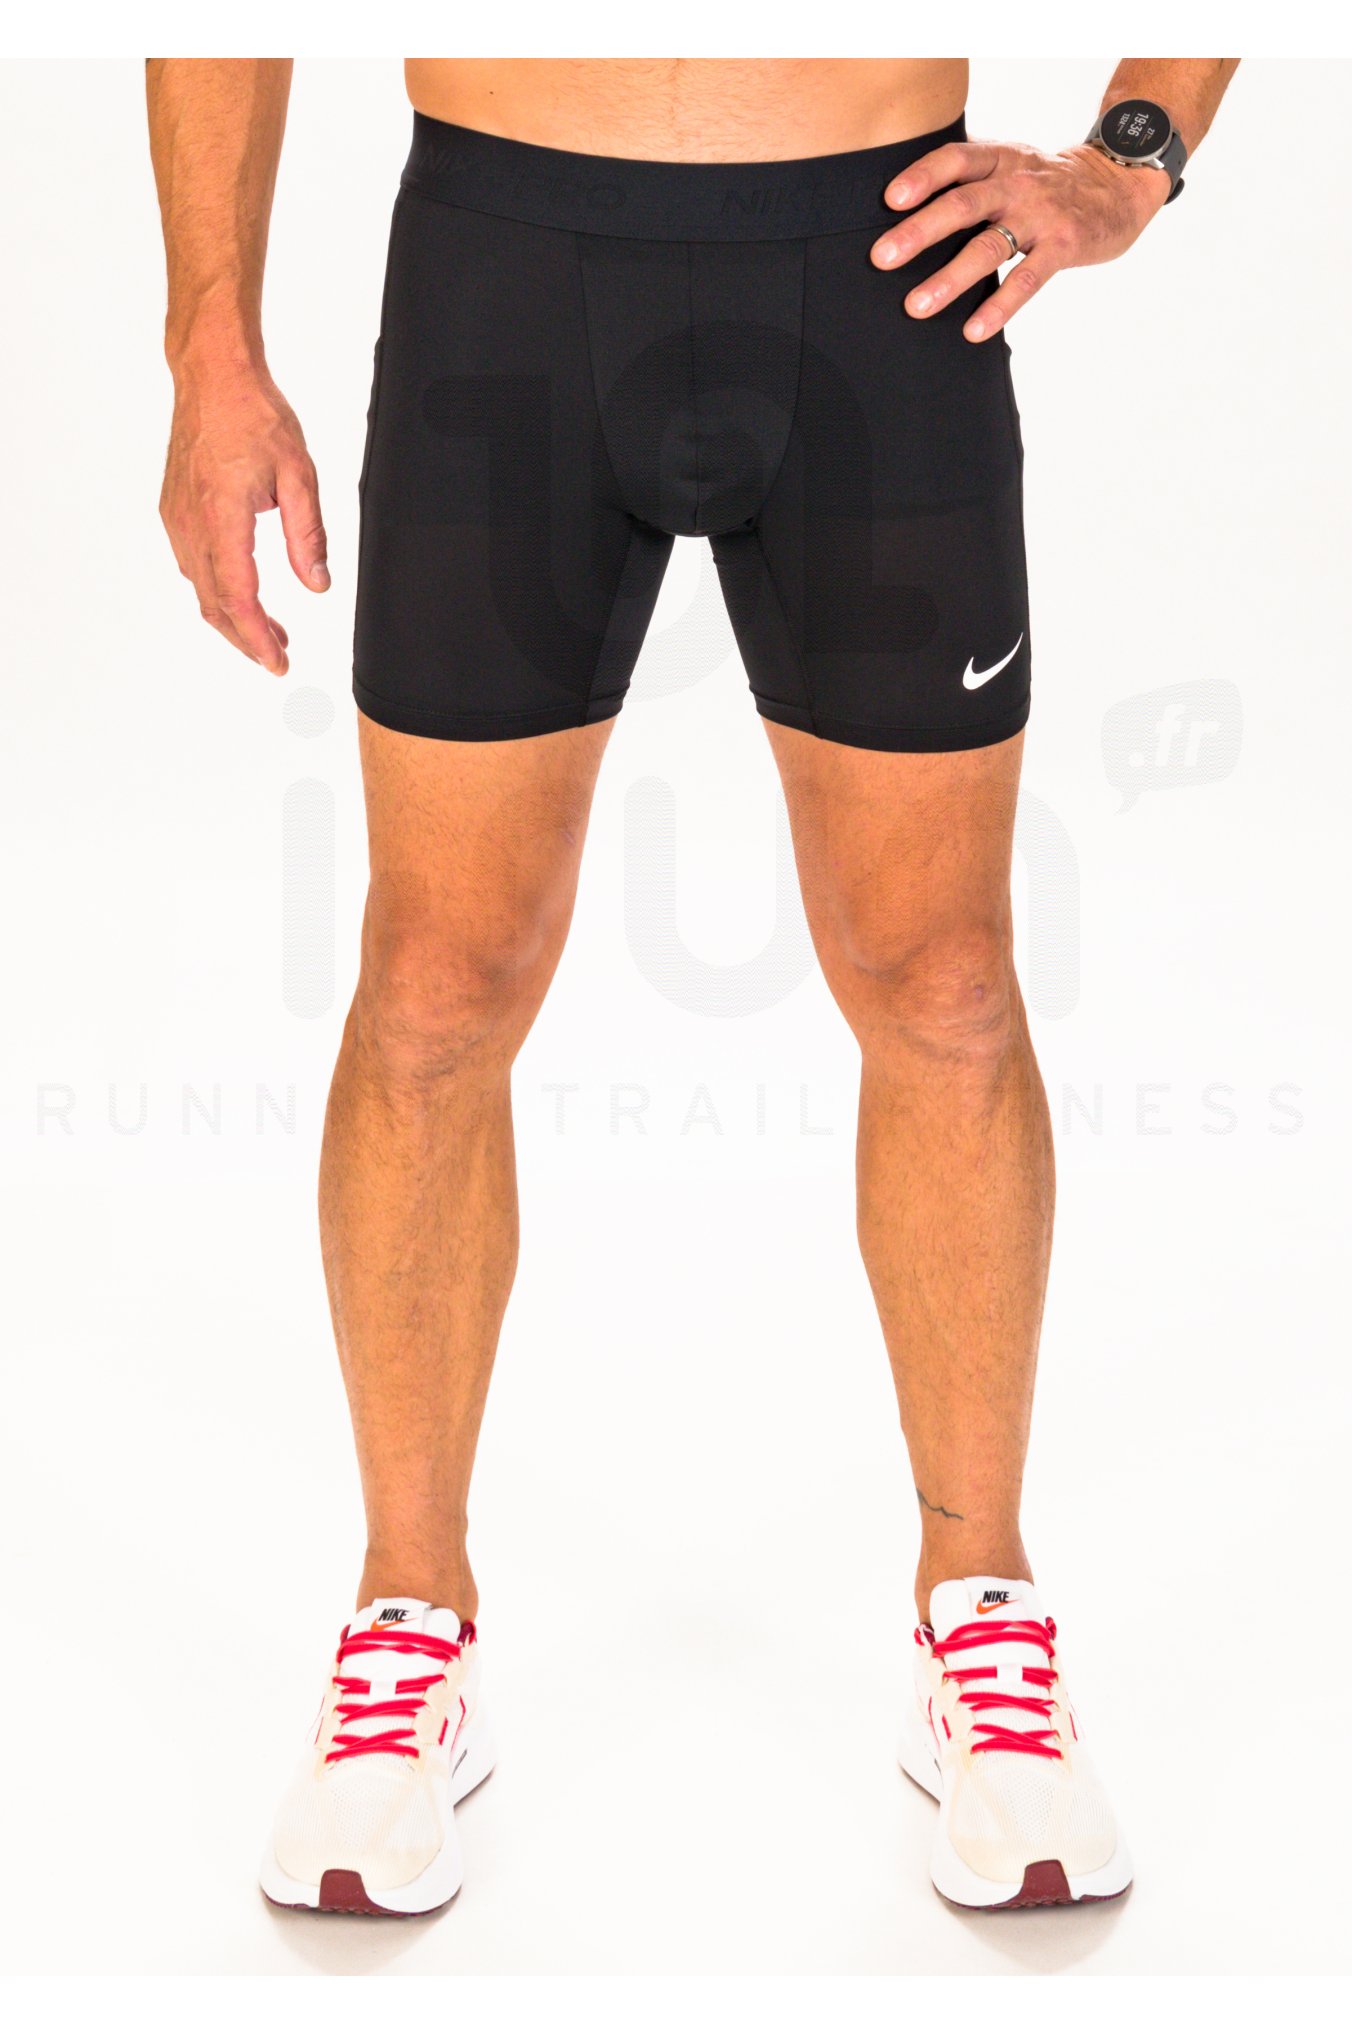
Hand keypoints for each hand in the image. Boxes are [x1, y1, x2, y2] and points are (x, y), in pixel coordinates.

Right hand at [159, 361, 327, 673]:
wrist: (212, 376)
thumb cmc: (254, 415)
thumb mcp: (299, 475)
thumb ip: (308, 536)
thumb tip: (317, 584)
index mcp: (222, 517)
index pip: (239, 598)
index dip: (258, 638)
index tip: (278, 662)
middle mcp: (191, 523)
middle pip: (214, 605)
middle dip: (247, 639)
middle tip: (278, 657)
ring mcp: (177, 518)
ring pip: (201, 588)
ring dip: (232, 617)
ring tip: (269, 630)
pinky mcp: (174, 510)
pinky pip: (193, 565)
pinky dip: (217, 590)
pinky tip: (242, 593)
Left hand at [871, 138, 1168, 341]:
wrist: (1121, 181)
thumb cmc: (1048, 181)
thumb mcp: (1012, 163)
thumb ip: (970, 177)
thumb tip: (904, 204)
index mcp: (1000, 159)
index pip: (955, 159)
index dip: (922, 176)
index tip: (889, 200)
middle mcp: (1017, 183)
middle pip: (963, 204)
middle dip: (919, 232)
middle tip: (881, 258)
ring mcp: (1041, 215)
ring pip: (989, 246)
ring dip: (950, 278)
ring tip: (916, 306)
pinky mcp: (1064, 245)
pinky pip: (1027, 280)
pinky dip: (999, 307)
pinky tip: (973, 330)